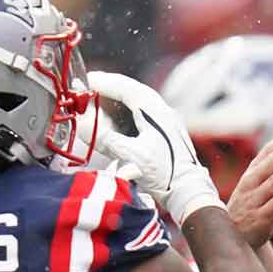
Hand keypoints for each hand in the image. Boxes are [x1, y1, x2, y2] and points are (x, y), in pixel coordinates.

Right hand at [89, 70, 221, 224]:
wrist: (189, 191)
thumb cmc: (164, 173)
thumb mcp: (131, 156)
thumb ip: (106, 139)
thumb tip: (83, 126)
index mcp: (156, 111)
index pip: (127, 88)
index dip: (105, 82)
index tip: (88, 80)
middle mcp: (163, 111)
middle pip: (134, 91)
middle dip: (112, 87)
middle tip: (92, 84)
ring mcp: (167, 121)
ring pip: (140, 102)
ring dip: (120, 98)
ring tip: (103, 98)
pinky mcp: (167, 133)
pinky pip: (145, 114)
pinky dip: (128, 111)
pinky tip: (120, 117)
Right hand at [227, 125, 272, 247]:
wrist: (235, 234)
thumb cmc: (251, 200)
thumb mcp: (260, 175)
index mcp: (251, 174)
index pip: (263, 156)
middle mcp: (250, 186)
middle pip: (266, 167)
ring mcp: (254, 202)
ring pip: (271, 185)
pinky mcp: (260, 219)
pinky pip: (272, 207)